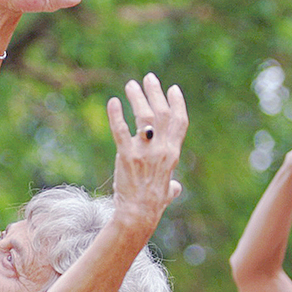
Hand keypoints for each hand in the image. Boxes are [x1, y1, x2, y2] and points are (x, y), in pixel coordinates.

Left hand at [107, 73, 187, 228]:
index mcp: (172, 154)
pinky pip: (120, 130)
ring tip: (130, 85)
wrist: (138, 214)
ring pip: (144, 116)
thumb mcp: (167, 193)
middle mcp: (161, 149)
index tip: (172, 88)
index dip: (177, 103)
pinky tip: (112, 102)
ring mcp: (144, 152)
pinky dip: (116, 114)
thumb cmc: (152, 205)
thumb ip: (172, 187)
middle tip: (148, 78)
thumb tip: (176, 188)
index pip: (179, 121)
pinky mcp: (126, 156)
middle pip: (162, 113)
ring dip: (137, 98)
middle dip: (156, 92)